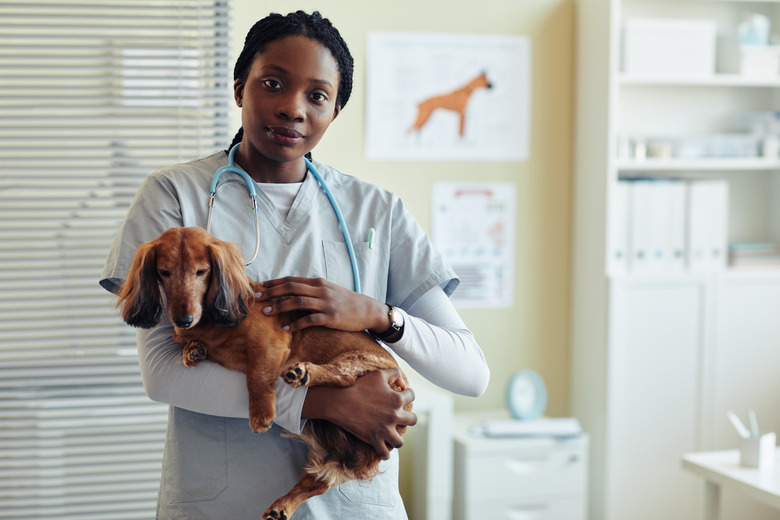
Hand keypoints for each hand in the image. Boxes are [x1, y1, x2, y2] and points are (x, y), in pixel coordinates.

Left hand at [256, 276, 388, 332]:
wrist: (368, 310)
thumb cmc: (346, 301)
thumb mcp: (329, 290)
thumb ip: (312, 290)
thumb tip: (292, 292)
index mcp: (318, 283)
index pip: (291, 280)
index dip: (274, 283)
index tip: (259, 287)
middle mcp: (320, 290)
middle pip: (291, 288)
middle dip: (271, 292)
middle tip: (256, 298)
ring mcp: (326, 303)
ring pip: (297, 302)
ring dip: (279, 306)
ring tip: (265, 312)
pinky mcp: (331, 317)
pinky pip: (309, 320)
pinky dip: (296, 324)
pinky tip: (286, 328)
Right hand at [302, 368, 416, 459]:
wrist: (340, 402)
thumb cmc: (359, 386)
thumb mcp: (378, 374)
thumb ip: (395, 373)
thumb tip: (403, 384)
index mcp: (397, 399)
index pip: (412, 396)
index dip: (408, 394)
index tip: (403, 395)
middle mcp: (394, 416)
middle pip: (413, 420)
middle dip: (408, 417)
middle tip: (400, 417)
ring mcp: (384, 430)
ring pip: (400, 441)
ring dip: (398, 438)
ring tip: (392, 435)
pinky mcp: (373, 439)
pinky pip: (384, 453)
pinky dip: (385, 453)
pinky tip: (383, 448)